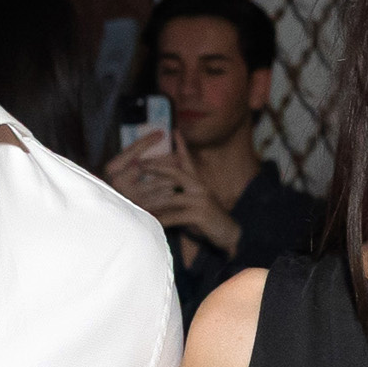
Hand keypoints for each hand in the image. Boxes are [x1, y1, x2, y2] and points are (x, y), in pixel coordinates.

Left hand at [103, 147, 221, 243]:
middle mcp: (201, 188)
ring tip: (136, 202)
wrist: (230, 235)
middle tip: (138, 164)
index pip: (189, 161)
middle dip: (156, 168)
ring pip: (171, 197)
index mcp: (199, 183)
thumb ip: (181, 198)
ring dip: (152, 201)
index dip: (182, 146)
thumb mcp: (195, 206)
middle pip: (175, 172)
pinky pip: (175, 216)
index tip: (175, 131)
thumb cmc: (210, 222)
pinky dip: (161, 219)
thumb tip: (161, 196)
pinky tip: (150, 221)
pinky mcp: (200, 215)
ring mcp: (201, 200)